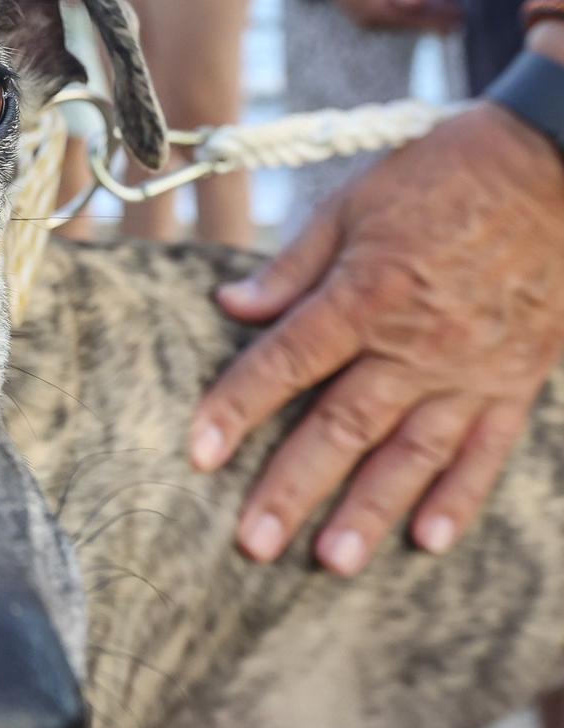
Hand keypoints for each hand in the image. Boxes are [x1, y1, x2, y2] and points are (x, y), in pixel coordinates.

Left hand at [191, 105, 563, 573]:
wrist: (552, 167)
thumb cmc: (443, 176)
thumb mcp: (353, 204)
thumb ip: (291, 267)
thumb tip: (230, 306)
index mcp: (366, 295)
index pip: (287, 363)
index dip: (237, 408)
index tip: (198, 454)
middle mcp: (416, 344)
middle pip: (343, 426)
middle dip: (293, 487)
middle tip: (253, 543)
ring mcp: (471, 370)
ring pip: (413, 454)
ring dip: (370, 510)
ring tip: (331, 560)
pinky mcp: (516, 380)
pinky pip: (487, 450)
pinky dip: (459, 497)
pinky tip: (428, 540)